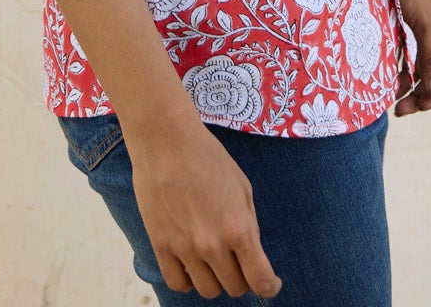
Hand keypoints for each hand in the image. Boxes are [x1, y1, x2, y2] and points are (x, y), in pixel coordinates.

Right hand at [124, 115, 281, 297]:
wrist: (166, 140)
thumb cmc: (208, 157)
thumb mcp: (242, 187)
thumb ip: (249, 224)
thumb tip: (251, 253)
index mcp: (239, 228)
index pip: (261, 281)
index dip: (269, 286)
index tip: (270, 282)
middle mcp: (213, 244)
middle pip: (234, 288)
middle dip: (241, 278)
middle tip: (237, 260)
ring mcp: (185, 248)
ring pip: (207, 290)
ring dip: (215, 280)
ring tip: (213, 261)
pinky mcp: (161, 245)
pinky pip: (177, 283)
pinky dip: (187, 280)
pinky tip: (190, 265)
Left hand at [393, 0, 430, 116]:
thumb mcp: (423, 25)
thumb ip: (429, 59)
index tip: (418, 106)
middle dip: (420, 95)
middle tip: (400, 110)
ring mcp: (423, 34)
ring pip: (419, 70)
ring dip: (407, 86)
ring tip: (390, 100)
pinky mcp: (406, 29)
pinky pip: (406, 57)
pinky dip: (398, 70)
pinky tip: (386, 79)